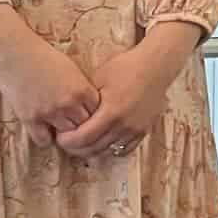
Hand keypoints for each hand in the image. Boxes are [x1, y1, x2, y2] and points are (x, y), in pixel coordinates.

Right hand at [0, 37, 100, 147]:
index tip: (88, 112)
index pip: (98, 112)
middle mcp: (68, 104)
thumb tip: (89, 104)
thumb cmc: (46, 58)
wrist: (17, 55)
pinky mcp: (30, 119)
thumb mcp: (72, 70)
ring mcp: (49, 113)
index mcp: (82, 90)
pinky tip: (45, 129)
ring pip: (66, 135)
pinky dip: (46, 137)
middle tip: (76, 122)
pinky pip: (43, 140)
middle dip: (82, 124)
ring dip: (65, 132)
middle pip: (84, 125)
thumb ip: (82, 88)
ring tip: (62, 127)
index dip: (93, 113)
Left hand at [55, 21, 200, 159]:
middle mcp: (124, 126)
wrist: (157, 65)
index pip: (82, 139)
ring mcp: (135, 130)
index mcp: (111, 112)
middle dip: (75, 148)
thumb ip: (84, 101)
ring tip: (82, 142)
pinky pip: (123, 150)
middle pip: (92, 149)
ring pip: (106, 152)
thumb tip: (66, 117)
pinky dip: (110, 150)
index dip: (66, 141)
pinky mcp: (144, 130)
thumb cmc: (126, 67)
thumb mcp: (99, 78)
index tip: (60, 135)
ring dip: (91, 150)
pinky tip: (102, 142)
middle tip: (67, 141)